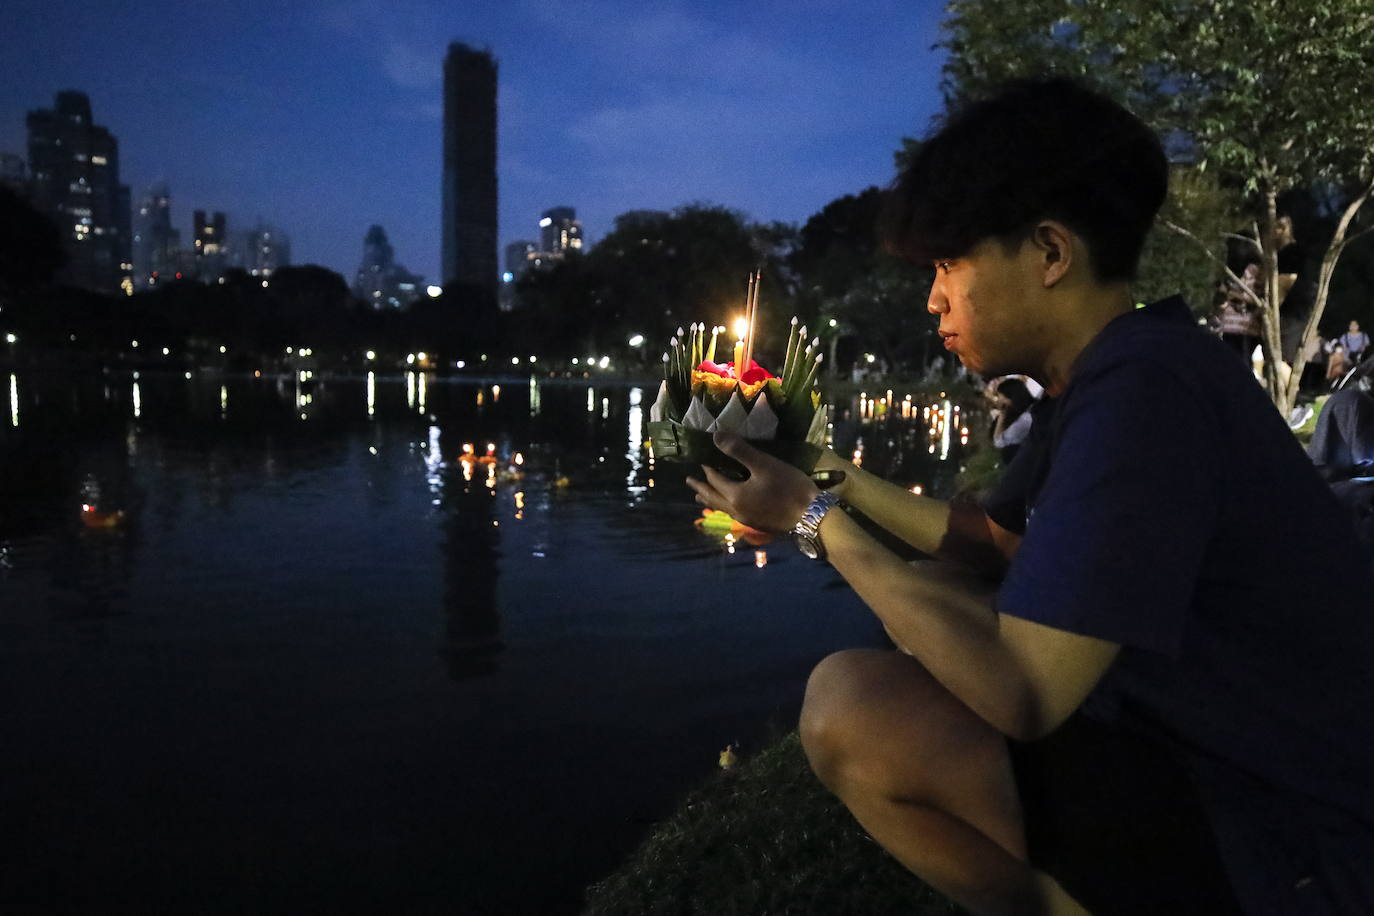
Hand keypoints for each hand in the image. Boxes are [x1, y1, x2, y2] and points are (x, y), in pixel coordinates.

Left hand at [685, 431, 818, 533]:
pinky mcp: (758, 524)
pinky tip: (731, 505)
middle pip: (713, 498)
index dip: (707, 468)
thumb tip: (715, 436)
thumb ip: (739, 451)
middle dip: (701, 488)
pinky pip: (733, 514)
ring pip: (722, 508)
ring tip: (701, 497)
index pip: (714, 479)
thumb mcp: (764, 464)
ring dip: (710, 500)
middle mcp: (736, 510)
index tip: (701, 458)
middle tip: (689, 482)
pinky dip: (725, 506)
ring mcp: (747, 520)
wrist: (812, 517)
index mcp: (735, 495)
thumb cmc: (789, 487)